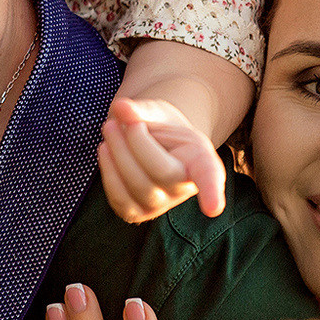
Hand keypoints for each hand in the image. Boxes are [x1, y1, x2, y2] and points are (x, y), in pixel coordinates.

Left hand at [96, 97, 226, 223]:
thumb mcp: (157, 112)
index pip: (208, 176)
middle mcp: (185, 188)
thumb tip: (121, 107)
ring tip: (110, 127)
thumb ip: (142, 110)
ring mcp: (161, 205)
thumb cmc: (161, 128)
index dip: (212, 191)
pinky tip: (106, 149)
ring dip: (117, 154)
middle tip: (118, 120)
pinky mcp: (137, 212)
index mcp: (201, 161)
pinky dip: (108, 171)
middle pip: (162, 172)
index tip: (213, 209)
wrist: (153, 145)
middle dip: (135, 142)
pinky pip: (120, 199)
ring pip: (139, 186)